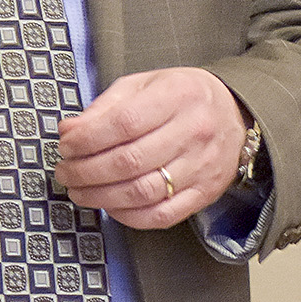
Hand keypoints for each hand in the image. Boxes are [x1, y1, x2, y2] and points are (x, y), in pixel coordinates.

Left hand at [54, 67, 249, 227]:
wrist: (235, 114)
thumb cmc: (181, 96)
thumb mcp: (144, 84)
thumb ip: (106, 107)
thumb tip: (69, 132)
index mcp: (176, 95)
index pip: (123, 123)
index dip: (87, 139)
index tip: (65, 146)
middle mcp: (193, 131)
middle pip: (129, 161)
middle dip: (86, 171)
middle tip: (65, 172)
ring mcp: (201, 166)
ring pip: (143, 193)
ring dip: (101, 197)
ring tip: (79, 191)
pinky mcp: (205, 193)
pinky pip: (162, 215)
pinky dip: (129, 216)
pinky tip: (110, 206)